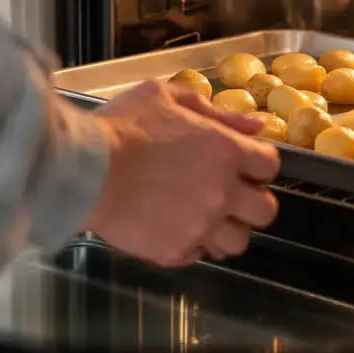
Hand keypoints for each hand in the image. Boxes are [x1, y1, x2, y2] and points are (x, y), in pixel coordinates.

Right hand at [85, 81, 279, 266]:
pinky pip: (199, 255)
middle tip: (230, 195)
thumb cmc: (122, 126)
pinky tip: (175, 228)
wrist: (83, 170)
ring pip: (238, 242)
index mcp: (226, 151)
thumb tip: (255, 125)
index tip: (243, 165)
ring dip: (226, 229)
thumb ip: (216, 110)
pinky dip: (193, 244)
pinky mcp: (175, 250)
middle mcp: (222, 192)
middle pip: (266, 211)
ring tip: (204, 217)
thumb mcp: (167, 97)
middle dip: (252, 202)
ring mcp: (200, 226)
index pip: (270, 165)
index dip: (258, 164)